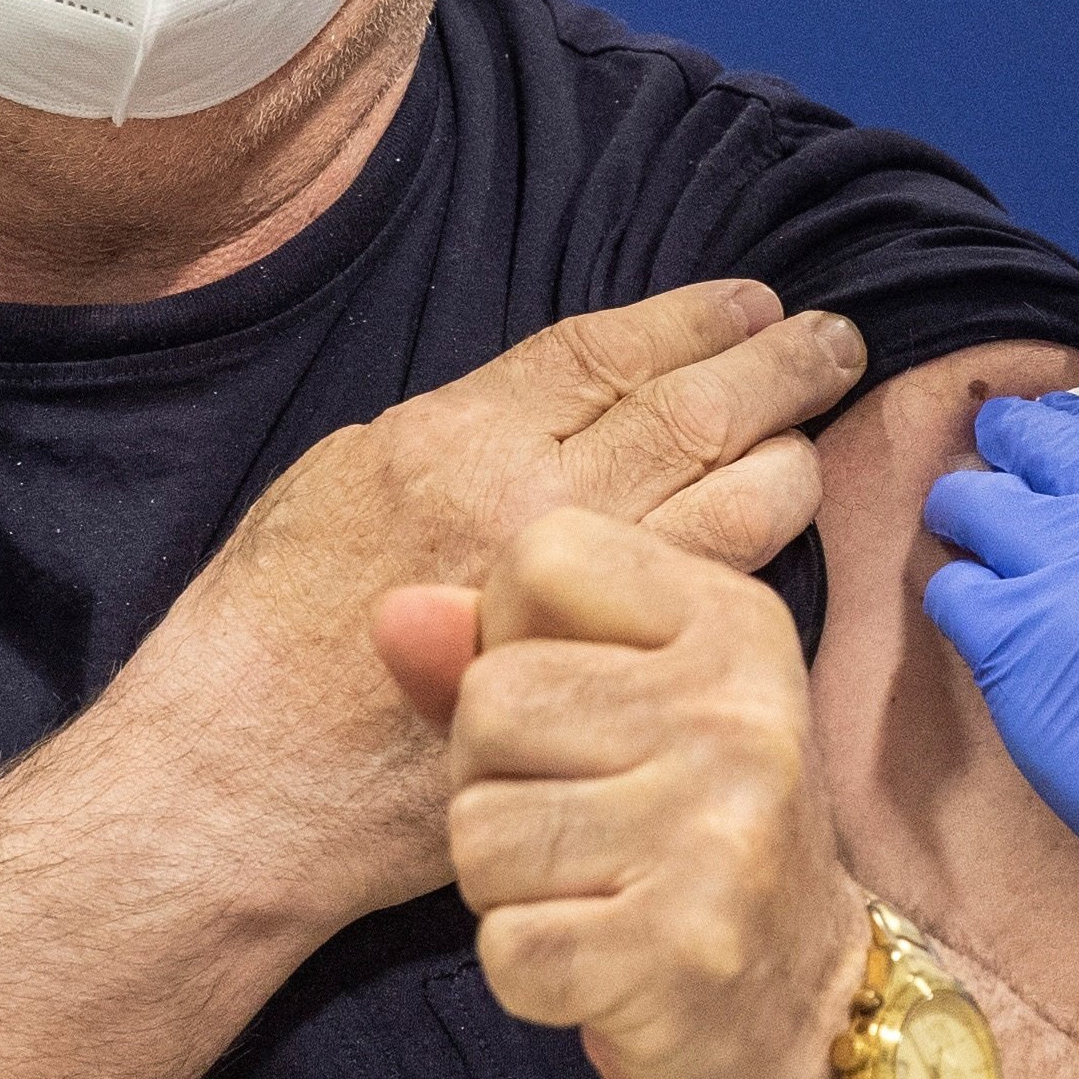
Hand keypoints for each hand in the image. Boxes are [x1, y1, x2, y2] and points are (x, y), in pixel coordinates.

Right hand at [126, 281, 864, 927]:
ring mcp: (577, 605)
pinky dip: (755, 553)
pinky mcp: (600, 684)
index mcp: (459, 438)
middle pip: (692, 413)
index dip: (693, 317)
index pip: (608, 352)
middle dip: (776, 368)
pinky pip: (711, 601)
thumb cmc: (267, 624)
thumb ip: (459, 428)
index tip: (749, 299)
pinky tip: (777, 527)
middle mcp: (531, 507)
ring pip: (729, 508)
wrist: (246, 778)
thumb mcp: (341, 473)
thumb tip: (558, 398)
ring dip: (786, 458)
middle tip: (832, 343)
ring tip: (814, 432)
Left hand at [383, 511, 867, 1078]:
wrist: (799, 1000)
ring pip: (479, 831)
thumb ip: (496, 646)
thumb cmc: (681, 826)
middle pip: (491, 700)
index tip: (571, 710)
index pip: (541, 558)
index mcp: (731, 624)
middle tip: (573, 821)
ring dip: (503, 882)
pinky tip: (596, 960)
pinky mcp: (680, 954)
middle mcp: (739, 716)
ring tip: (587, 889)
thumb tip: (394, 614)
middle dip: (492, 776)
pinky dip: (526, 970)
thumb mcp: (617, 702)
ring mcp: (718, 837)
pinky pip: (506, 948)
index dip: (509, 641)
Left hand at [921, 396, 1078, 997]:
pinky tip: (982, 630)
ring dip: (970, 520)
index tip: (1055, 448)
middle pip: (1032, 440)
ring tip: (973, 547)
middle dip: (1008, 450)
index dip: (1071, 435)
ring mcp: (1062, 564)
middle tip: (997, 474)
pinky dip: (959, 600)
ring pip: (971, 501)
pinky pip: (952, 591)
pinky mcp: (1013, 638)